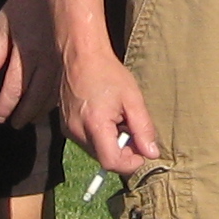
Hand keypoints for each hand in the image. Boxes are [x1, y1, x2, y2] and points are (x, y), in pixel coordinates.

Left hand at [0, 0, 61, 125]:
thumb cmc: (27, 0)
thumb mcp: (4, 22)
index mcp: (25, 53)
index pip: (13, 88)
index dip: (5, 106)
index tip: (0, 118)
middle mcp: (44, 61)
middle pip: (33, 97)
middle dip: (24, 113)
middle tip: (16, 125)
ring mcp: (61, 60)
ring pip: (52, 93)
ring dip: (41, 109)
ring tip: (33, 119)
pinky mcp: (71, 57)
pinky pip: (64, 83)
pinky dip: (57, 97)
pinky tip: (52, 103)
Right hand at [60, 43, 161, 174]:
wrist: (81, 56)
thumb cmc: (107, 73)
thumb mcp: (133, 99)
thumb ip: (143, 129)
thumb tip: (152, 153)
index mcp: (95, 125)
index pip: (111, 162)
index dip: (130, 162)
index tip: (142, 151)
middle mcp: (78, 131)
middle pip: (104, 159)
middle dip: (123, 152)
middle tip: (133, 129)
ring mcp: (69, 130)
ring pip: (96, 151)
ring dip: (112, 144)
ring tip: (118, 119)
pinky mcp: (66, 127)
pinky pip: (87, 142)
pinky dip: (100, 137)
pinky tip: (106, 117)